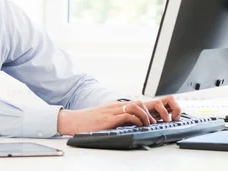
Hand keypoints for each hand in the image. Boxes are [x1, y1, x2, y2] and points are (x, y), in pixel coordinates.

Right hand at [56, 96, 180, 135]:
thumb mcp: (103, 118)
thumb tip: (127, 125)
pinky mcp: (109, 118)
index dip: (147, 110)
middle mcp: (115, 106)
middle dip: (150, 111)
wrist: (72, 121)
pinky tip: (138, 125)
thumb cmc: (86, 122)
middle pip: (139, 102)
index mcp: (115, 106)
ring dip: (145, 115)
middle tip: (155, 122)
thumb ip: (115, 119)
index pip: (135, 103)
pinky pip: (127, 115)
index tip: (154, 118)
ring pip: (135, 106)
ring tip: (149, 123)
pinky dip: (136, 119)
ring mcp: (112, 111)